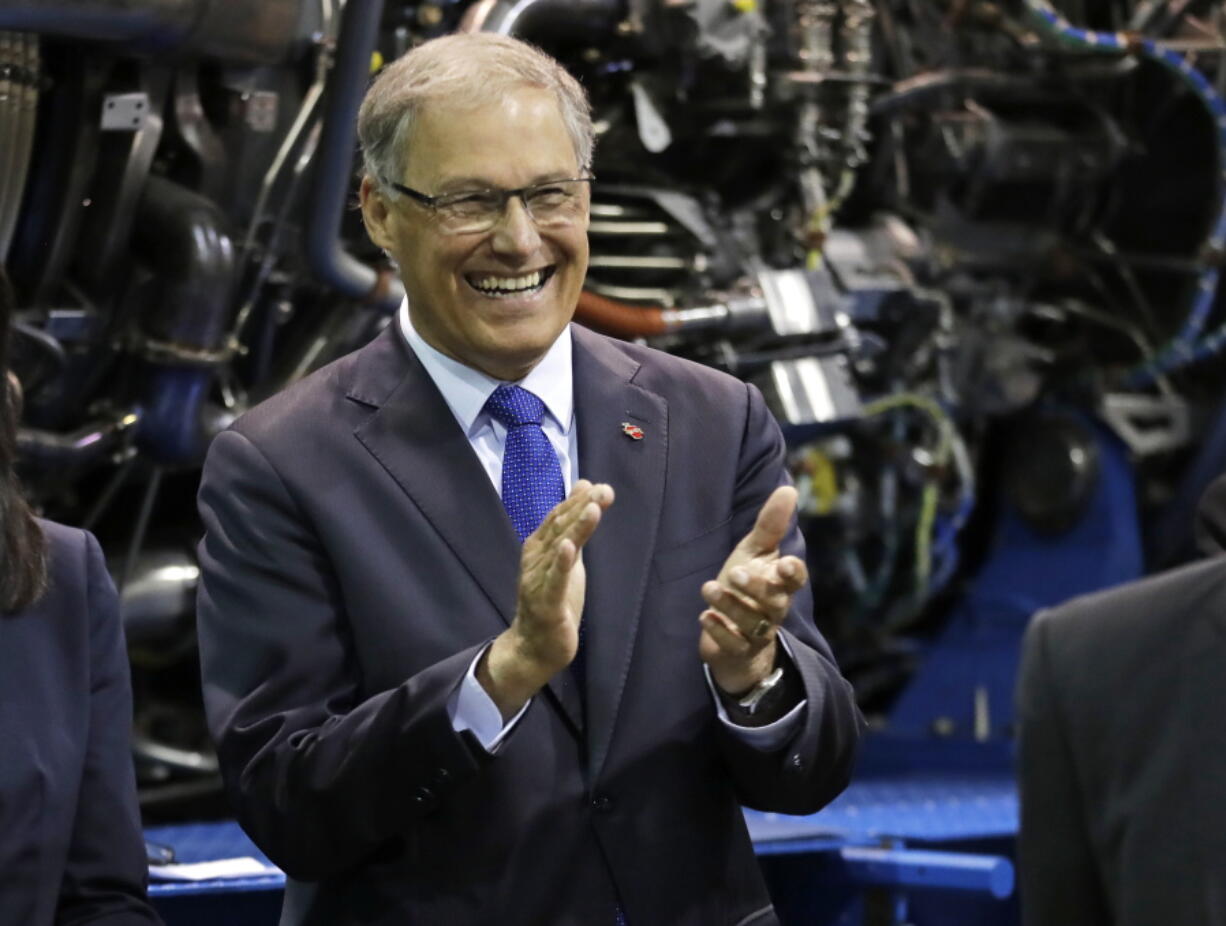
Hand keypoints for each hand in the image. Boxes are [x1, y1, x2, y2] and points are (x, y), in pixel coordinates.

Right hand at [479, 480, 613, 718]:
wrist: (535, 647)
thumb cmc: (553, 599)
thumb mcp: (569, 559)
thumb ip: (576, 527)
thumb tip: (586, 489)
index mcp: (540, 547)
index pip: (559, 517)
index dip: (578, 501)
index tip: (600, 486)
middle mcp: (536, 559)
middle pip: (560, 529)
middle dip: (581, 508)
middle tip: (603, 491)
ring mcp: (538, 581)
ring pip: (559, 550)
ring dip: (576, 529)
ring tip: (592, 508)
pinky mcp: (546, 604)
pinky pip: (554, 582)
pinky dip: (561, 564)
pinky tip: (569, 548)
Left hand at [698, 486, 808, 695]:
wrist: (735, 632)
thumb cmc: (747, 585)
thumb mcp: (755, 552)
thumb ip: (770, 524)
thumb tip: (788, 489)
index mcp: (780, 584)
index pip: (796, 579)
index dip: (793, 573)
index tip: (784, 563)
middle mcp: (774, 609)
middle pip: (775, 602)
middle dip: (757, 588)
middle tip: (735, 573)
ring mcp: (757, 632)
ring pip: (752, 624)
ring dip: (730, 606)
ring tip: (708, 588)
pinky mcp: (739, 650)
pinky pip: (734, 645)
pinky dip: (719, 632)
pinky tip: (705, 617)